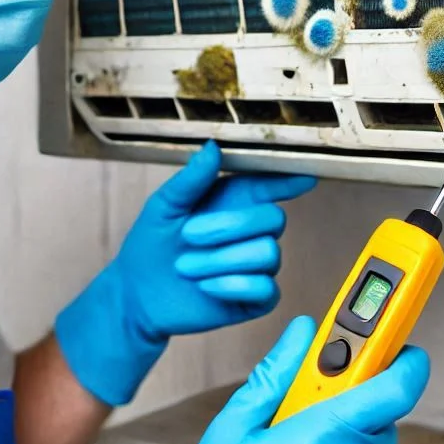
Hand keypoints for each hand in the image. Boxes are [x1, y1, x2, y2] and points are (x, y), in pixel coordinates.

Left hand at [54, 142, 315, 405]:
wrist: (138, 294)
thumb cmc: (151, 244)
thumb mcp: (164, 206)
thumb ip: (191, 179)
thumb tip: (213, 146)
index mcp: (234, 200)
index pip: (270, 185)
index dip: (289, 180)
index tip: (305, 177)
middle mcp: (253, 230)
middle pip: (274, 219)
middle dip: (229, 227)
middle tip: (188, 236)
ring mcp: (257, 265)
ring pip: (268, 254)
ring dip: (221, 261)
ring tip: (187, 267)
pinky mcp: (256, 298)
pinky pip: (266, 289)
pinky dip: (233, 286)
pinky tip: (205, 287)